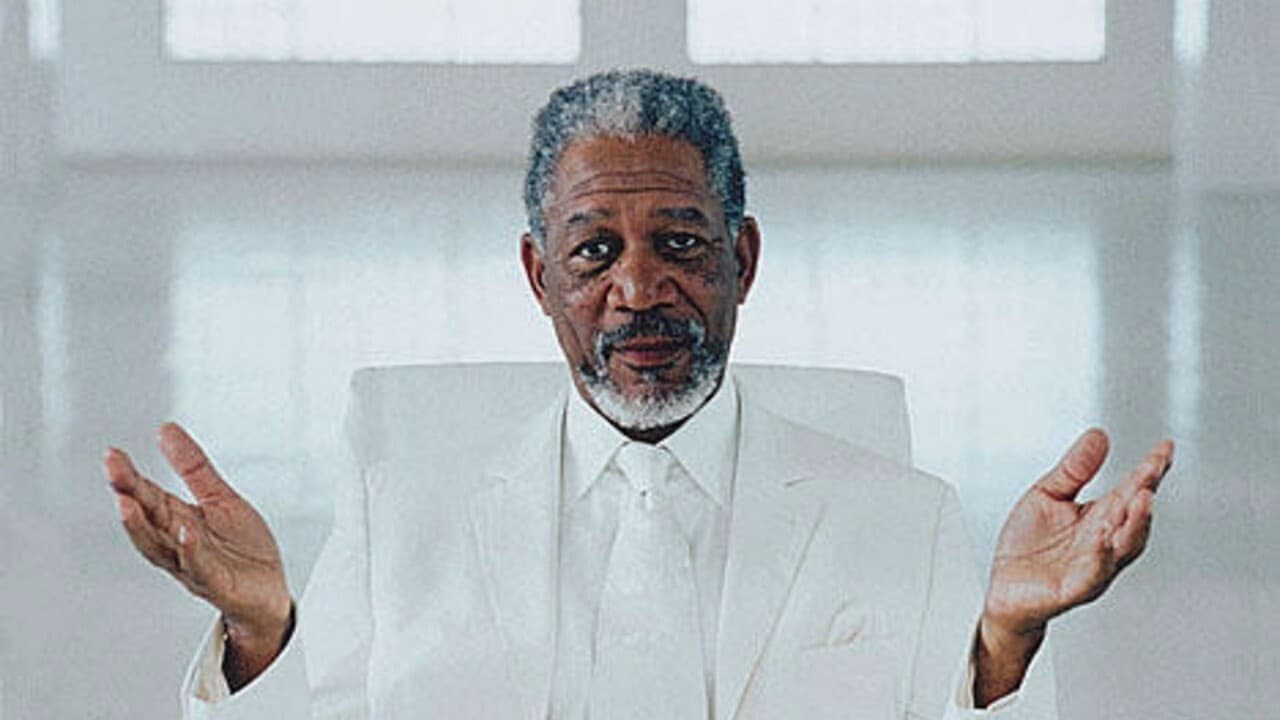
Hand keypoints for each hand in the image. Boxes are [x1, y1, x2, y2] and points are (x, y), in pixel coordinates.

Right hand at [104, 422, 291, 685]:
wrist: (268, 592)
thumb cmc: (242, 549)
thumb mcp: (221, 498)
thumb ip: (193, 467)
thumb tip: (166, 430)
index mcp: (178, 522)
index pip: (147, 497)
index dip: (129, 477)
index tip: (112, 454)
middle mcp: (178, 545)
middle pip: (147, 519)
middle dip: (128, 495)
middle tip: (113, 470)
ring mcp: (194, 566)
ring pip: (160, 548)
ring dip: (142, 528)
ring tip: (129, 503)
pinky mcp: (217, 583)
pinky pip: (200, 567)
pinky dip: (190, 551)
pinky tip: (186, 533)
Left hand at [984, 428, 1172, 634]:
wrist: (1005, 587)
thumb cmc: (1030, 545)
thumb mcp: (1047, 495)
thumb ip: (1074, 469)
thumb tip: (1098, 434)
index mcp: (1100, 517)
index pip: (1131, 489)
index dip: (1150, 470)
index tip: (1165, 448)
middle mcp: (1105, 542)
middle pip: (1134, 516)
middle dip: (1146, 492)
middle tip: (1154, 468)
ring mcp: (1094, 567)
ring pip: (1123, 547)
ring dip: (1135, 524)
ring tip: (1142, 498)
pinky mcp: (1074, 588)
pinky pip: (1092, 576)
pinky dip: (1101, 559)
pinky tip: (1104, 541)